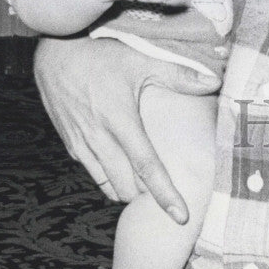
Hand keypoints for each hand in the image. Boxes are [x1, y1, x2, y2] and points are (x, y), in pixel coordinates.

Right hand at [34, 35, 223, 220]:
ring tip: (146, 186)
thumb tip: (213, 82)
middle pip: (126, 186)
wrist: (55, 51)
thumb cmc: (101, 53)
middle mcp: (98, 138)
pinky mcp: (69, 142)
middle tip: (167, 194)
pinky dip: (108, 178)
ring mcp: (80, 143)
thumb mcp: (141, 58)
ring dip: (126, 190)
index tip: (180, 216)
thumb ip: (178, 74)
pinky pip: (91, 172)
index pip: (147, 168)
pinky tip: (120, 169)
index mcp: (120, 121)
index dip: (164, 195)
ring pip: (106, 185)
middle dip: (146, 197)